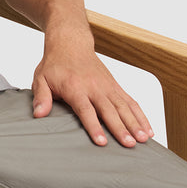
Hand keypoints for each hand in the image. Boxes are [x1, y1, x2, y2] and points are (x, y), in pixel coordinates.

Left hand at [32, 27, 153, 147]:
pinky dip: (141, 115)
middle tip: (129, 144)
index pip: (86, 110)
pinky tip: (148, 130)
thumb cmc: (55, 64)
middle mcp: (95, 87)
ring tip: (143, 140)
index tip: (102, 141)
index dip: (94, 126)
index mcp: (75, 88)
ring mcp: (108, 86)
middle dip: (121, 128)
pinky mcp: (115, 86)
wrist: (71, 43)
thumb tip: (39, 114)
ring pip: (124, 106)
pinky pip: (131, 101)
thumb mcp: (41, 79)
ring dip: (135, 123)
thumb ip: (41, 97)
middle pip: (110, 110)